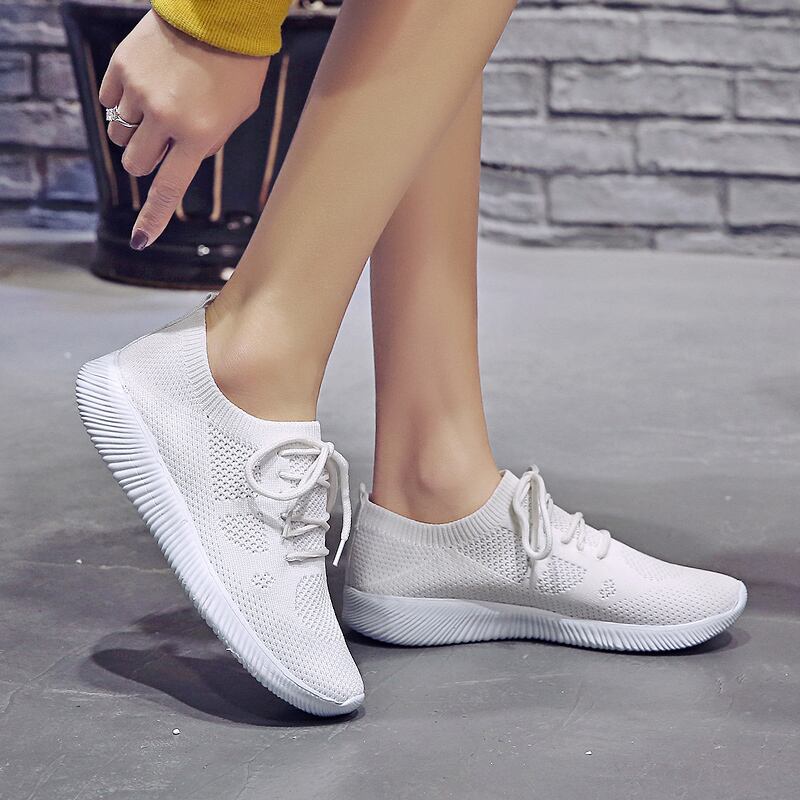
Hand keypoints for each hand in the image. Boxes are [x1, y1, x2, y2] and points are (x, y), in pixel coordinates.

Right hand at [99, 10, 269, 248]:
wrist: (219, 16)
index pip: (168, 190)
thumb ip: (204, 144)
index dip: (152, 219)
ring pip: (119, 135)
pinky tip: (144, 86)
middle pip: (135, 164)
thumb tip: (173, 162)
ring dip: (134, 132)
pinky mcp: (122, 67)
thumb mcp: (233, 118)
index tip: (140, 240)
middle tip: (161, 140)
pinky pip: (108, 103)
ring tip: (157, 106)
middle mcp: (165, 118)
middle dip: (145, 160)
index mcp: (199, 136)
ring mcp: (140, 92)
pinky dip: (121, 103)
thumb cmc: (236, 71)